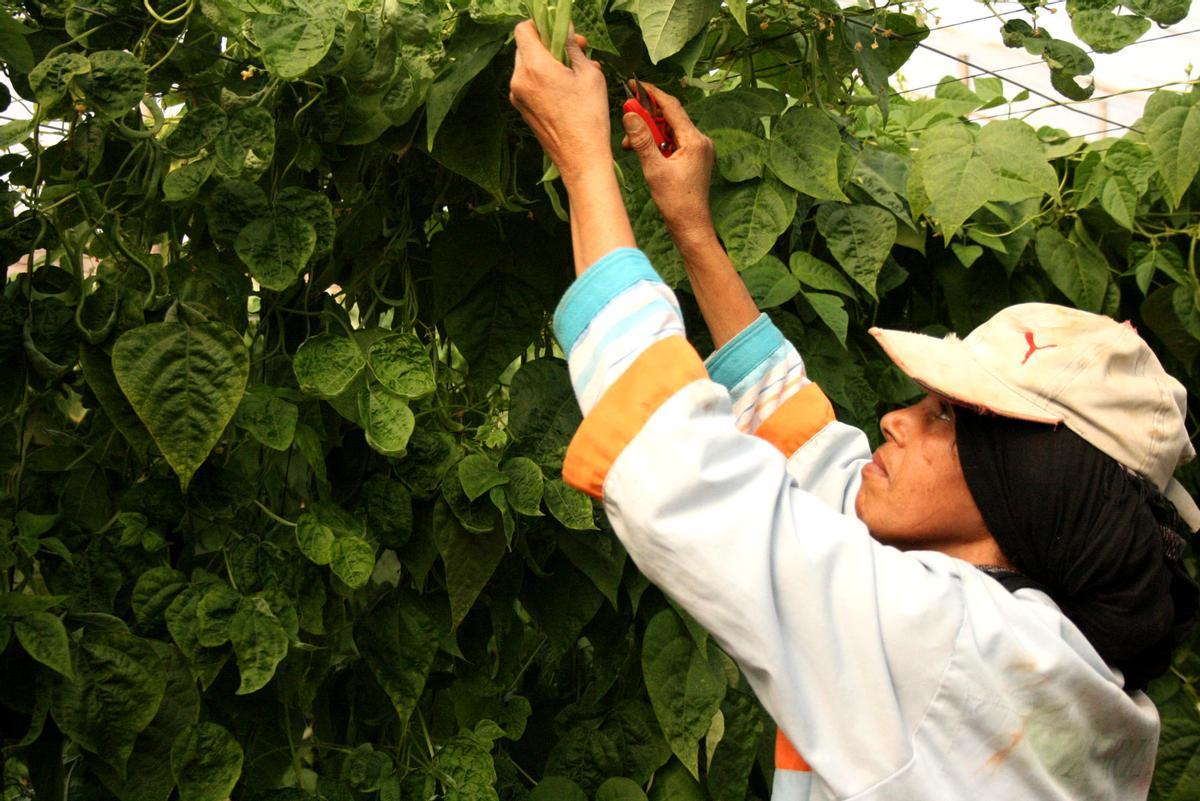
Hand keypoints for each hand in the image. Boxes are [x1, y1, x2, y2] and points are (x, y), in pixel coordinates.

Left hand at [509, 21, 610, 185]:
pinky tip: (565, 89)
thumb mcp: (590, 74)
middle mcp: (519, 80)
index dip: (541, 24)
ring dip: (546, 62)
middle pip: (525, 47)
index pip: (524, 29)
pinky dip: (542, 79)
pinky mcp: (521, 110)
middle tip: (573, 50)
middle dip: (547, 43)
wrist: (581, 159)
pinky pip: (528, 84)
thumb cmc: (589, 117)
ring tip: (572, 72)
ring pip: (526, 65)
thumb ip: (574, 48)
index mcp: (534, 67)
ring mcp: (517, 97)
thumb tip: (568, 33)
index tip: (559, 30)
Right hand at [621, 82, 715, 245]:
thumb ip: (642, 140)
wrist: (691, 226)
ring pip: (670, 130)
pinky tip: (643, 150)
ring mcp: (699, 150)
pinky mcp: (694, 158)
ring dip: (650, 132)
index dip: (652, 94)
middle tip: (627, 114)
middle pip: (671, 117)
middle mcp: (700, 141)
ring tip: (630, 142)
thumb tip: (630, 115)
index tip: (635, 85)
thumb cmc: (676, 202)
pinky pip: (674, 142)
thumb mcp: (654, 169)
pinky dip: (658, 143)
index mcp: (694, 140)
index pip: (671, 107)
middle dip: (647, 116)